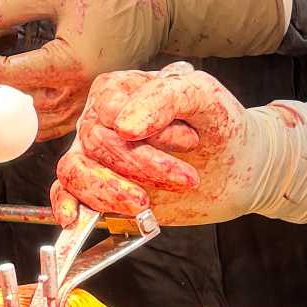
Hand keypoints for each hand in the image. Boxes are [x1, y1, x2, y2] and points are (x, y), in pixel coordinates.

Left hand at [0, 0, 287, 141]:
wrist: (156, 9)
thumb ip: (10, 7)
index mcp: (70, 63)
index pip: (9, 76)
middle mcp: (78, 93)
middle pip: (13, 108)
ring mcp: (84, 106)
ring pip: (27, 125)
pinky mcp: (86, 109)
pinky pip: (45, 126)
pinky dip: (17, 117)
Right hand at [57, 67, 306, 230]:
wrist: (240, 167)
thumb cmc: (221, 126)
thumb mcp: (204, 98)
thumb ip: (164, 98)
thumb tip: (122, 126)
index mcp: (121, 88)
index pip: (110, 109)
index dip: (146, 132)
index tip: (189, 142)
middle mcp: (102, 118)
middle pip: (96, 142)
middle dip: (141, 166)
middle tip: (186, 179)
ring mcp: (99, 154)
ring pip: (75, 170)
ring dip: (109, 191)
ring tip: (145, 205)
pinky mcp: (102, 186)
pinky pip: (66, 192)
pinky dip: (65, 204)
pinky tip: (74, 219)